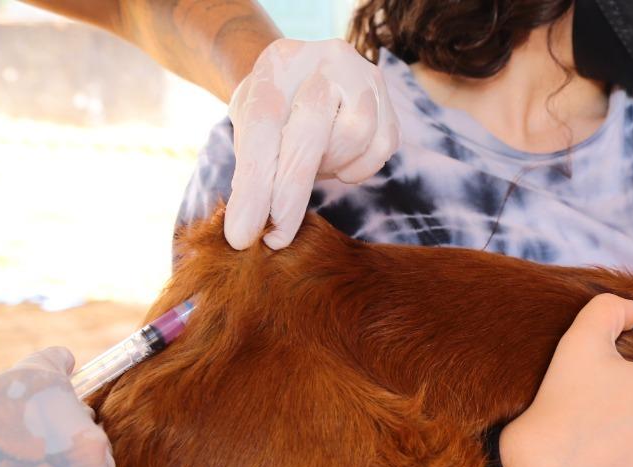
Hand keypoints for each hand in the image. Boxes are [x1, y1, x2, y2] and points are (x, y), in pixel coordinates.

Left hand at [225, 38, 399, 249]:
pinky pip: (379, 151)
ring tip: (313, 162)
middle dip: (290, 193)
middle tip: (275, 238)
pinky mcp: (390, 102)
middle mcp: (326, 61)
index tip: (242, 236)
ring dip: (329, 168)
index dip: (254, 186)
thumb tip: (246, 231)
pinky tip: (339, 158)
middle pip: (310, 131)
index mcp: (278, 64)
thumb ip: (250, 167)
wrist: (306, 72)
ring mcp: (364, 77)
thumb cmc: (273, 108)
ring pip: (353, 141)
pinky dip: (357, 167)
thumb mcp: (249, 126)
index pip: (263, 126)